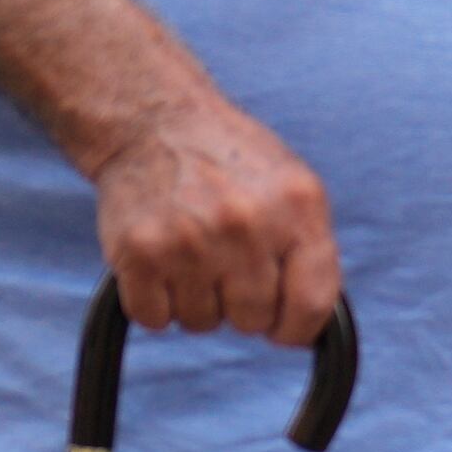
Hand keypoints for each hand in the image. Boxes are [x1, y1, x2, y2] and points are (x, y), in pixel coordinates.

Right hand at [88, 90, 340, 346]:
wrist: (153, 121)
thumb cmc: (230, 162)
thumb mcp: (294, 188)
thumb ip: (312, 251)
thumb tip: (313, 324)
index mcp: (297, 206)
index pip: (312, 304)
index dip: (297, 329)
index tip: (282, 328)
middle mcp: (246, 223)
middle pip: (253, 319)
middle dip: (240, 305)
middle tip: (224, 265)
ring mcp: (190, 239)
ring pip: (201, 323)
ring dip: (195, 301)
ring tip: (192, 253)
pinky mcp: (139, 252)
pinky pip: (154, 318)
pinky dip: (153, 302)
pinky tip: (160, 261)